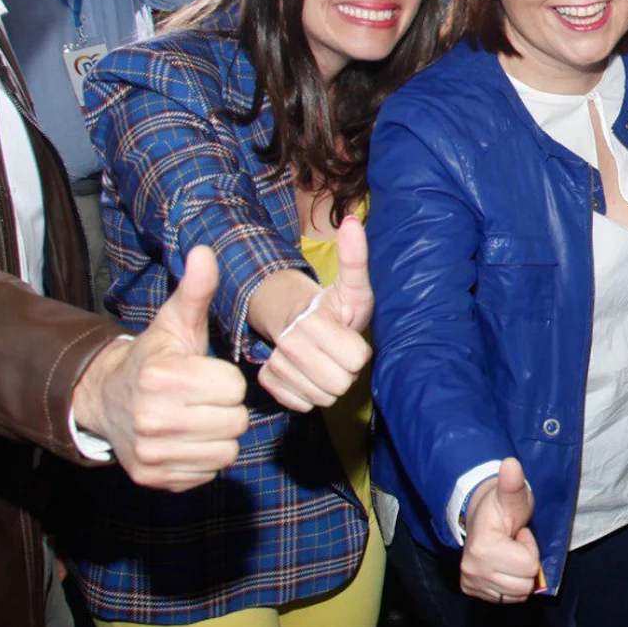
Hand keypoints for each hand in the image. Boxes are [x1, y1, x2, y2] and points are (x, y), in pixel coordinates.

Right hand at [72, 246, 249, 491]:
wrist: (106, 398)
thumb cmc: (154, 357)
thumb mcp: (175, 322)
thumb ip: (195, 290)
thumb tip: (205, 251)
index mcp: (162, 377)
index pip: (234, 387)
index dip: (224, 379)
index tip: (202, 373)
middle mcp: (153, 418)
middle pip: (236, 421)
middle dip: (225, 407)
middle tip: (200, 397)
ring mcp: (152, 453)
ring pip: (227, 451)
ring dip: (218, 434)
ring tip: (194, 417)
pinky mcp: (155, 478)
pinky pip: (209, 472)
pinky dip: (203, 458)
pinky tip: (185, 438)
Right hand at [257, 217, 372, 411]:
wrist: (296, 319)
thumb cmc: (332, 305)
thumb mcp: (351, 284)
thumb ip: (355, 258)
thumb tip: (352, 222)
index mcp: (314, 318)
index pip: (357, 359)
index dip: (358, 350)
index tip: (348, 335)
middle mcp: (293, 343)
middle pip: (340, 383)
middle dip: (345, 370)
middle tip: (337, 352)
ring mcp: (278, 363)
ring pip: (322, 397)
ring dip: (327, 384)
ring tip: (323, 362)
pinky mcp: (269, 381)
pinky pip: (302, 404)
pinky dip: (307, 395)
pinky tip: (307, 375)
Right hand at [460, 457, 541, 602]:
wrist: (479, 514)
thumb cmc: (501, 506)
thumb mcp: (512, 494)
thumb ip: (512, 483)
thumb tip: (511, 464)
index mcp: (482, 549)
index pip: (529, 566)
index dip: (529, 547)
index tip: (517, 533)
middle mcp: (472, 570)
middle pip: (524, 585)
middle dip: (525, 563)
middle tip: (513, 544)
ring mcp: (471, 582)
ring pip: (516, 594)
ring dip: (518, 574)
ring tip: (508, 553)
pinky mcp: (471, 590)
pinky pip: (506, 599)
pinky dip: (509, 584)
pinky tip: (502, 565)